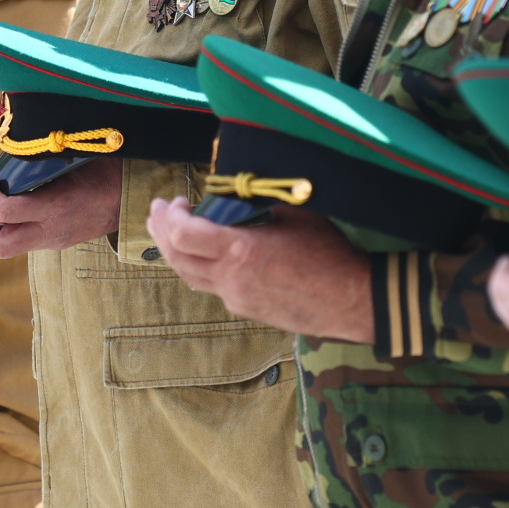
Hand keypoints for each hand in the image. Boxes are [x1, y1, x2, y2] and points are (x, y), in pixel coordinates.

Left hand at [0, 161, 122, 258]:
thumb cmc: (105, 171)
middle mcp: (51, 230)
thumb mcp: (76, 157)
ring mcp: (51, 240)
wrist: (131, 200)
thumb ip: (44, 158)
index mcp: (57, 207)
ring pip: (3, 248)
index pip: (7, 212)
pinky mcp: (52, 241)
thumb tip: (14, 144)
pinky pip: (15, 238)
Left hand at [146, 197, 373, 340]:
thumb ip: (258, 206)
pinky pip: (212, 287)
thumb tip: (233, 196)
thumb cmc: (329, 253)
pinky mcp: (247, 311)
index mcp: (240, 251)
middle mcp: (231, 279)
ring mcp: (237, 299)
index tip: (175, 200)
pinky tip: (204, 256)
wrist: (352, 300)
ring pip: (190, 277)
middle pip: (177, 258)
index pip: (182, 235)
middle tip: (155, 212)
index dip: (170, 215)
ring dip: (174, 253)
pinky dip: (199, 267)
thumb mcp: (294, 215)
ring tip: (167, 234)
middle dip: (160, 232)